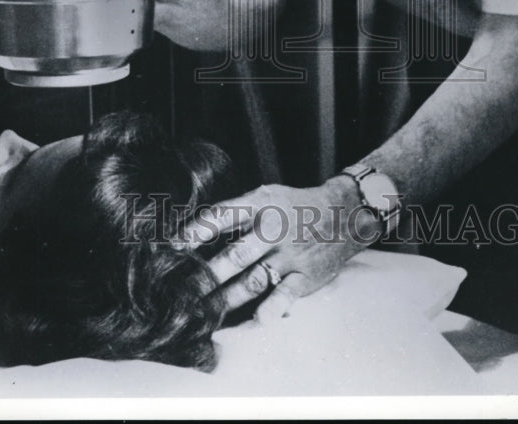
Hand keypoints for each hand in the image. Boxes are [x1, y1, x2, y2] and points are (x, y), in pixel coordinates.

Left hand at [179, 177, 381, 321]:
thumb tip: (193, 234)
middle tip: (177, 293)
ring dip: (225, 299)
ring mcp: (289, 254)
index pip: (222, 216)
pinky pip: (284, 295)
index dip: (195, 232)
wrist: (346, 212)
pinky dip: (269, 309)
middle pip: (234, 255)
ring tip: (200, 315)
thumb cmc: (294, 206)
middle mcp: (273, 229)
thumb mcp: (266, 195)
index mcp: (260, 204)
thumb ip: (235, 213)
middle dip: (204, 276)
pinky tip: (253, 322)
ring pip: (253, 280)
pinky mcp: (305, 276)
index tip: (171, 248)